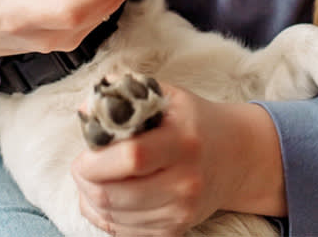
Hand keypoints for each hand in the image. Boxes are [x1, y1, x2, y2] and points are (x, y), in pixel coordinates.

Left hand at [71, 84, 287, 235]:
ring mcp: (182, 211)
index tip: (84, 153)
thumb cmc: (195, 120)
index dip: (97, 160)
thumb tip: (86, 108)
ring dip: (91, 200)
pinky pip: (126, 233)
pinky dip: (105, 218)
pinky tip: (104, 197)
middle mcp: (185, 181)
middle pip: (117, 194)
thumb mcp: (167, 95)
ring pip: (116, 217)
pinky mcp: (176, 230)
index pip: (133, 157)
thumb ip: (126, 93)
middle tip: (81, 166)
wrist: (236, 155)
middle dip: (86, 181)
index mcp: (183, 141)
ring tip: (90, 180)